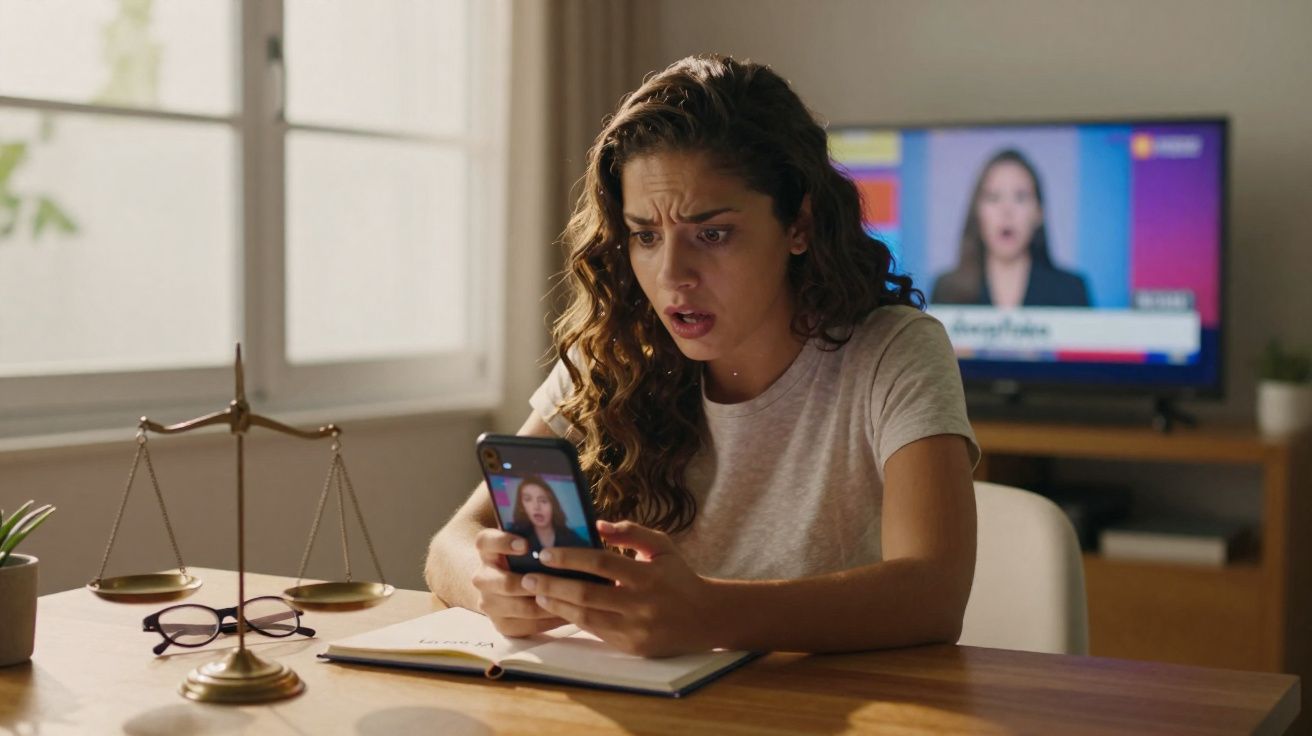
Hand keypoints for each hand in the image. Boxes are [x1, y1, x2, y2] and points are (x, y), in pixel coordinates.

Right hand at [471, 528, 567, 636]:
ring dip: (545, 603)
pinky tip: (568, 614)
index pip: (486, 542)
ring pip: (518, 607)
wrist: (504, 583)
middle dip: (531, 584)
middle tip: (554, 581)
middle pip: (503, 583)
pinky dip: (548, 620)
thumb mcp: (527, 540)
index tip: (526, 545)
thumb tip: (582, 525)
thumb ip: (540, 531)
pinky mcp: (500, 624)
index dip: (504, 542)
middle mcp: (483, 577)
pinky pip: (525, 626)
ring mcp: (488, 602)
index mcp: (487, 549)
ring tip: (572, 599)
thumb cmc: (526, 556)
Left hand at [521, 520, 720, 656]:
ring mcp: (635, 628)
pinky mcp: (632, 646)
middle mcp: (640, 604)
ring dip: (556, 606)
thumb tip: (597, 524)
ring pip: (586, 617)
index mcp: (647, 575)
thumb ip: (631, 532)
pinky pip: (595, 632)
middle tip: (526, 576)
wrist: (704, 618)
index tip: (545, 553)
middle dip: (552, 585)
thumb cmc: (677, 576)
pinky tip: (557, 609)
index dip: (570, 558)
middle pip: (586, 594)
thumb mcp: (661, 547)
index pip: (601, 563)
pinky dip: (573, 619)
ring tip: (535, 594)